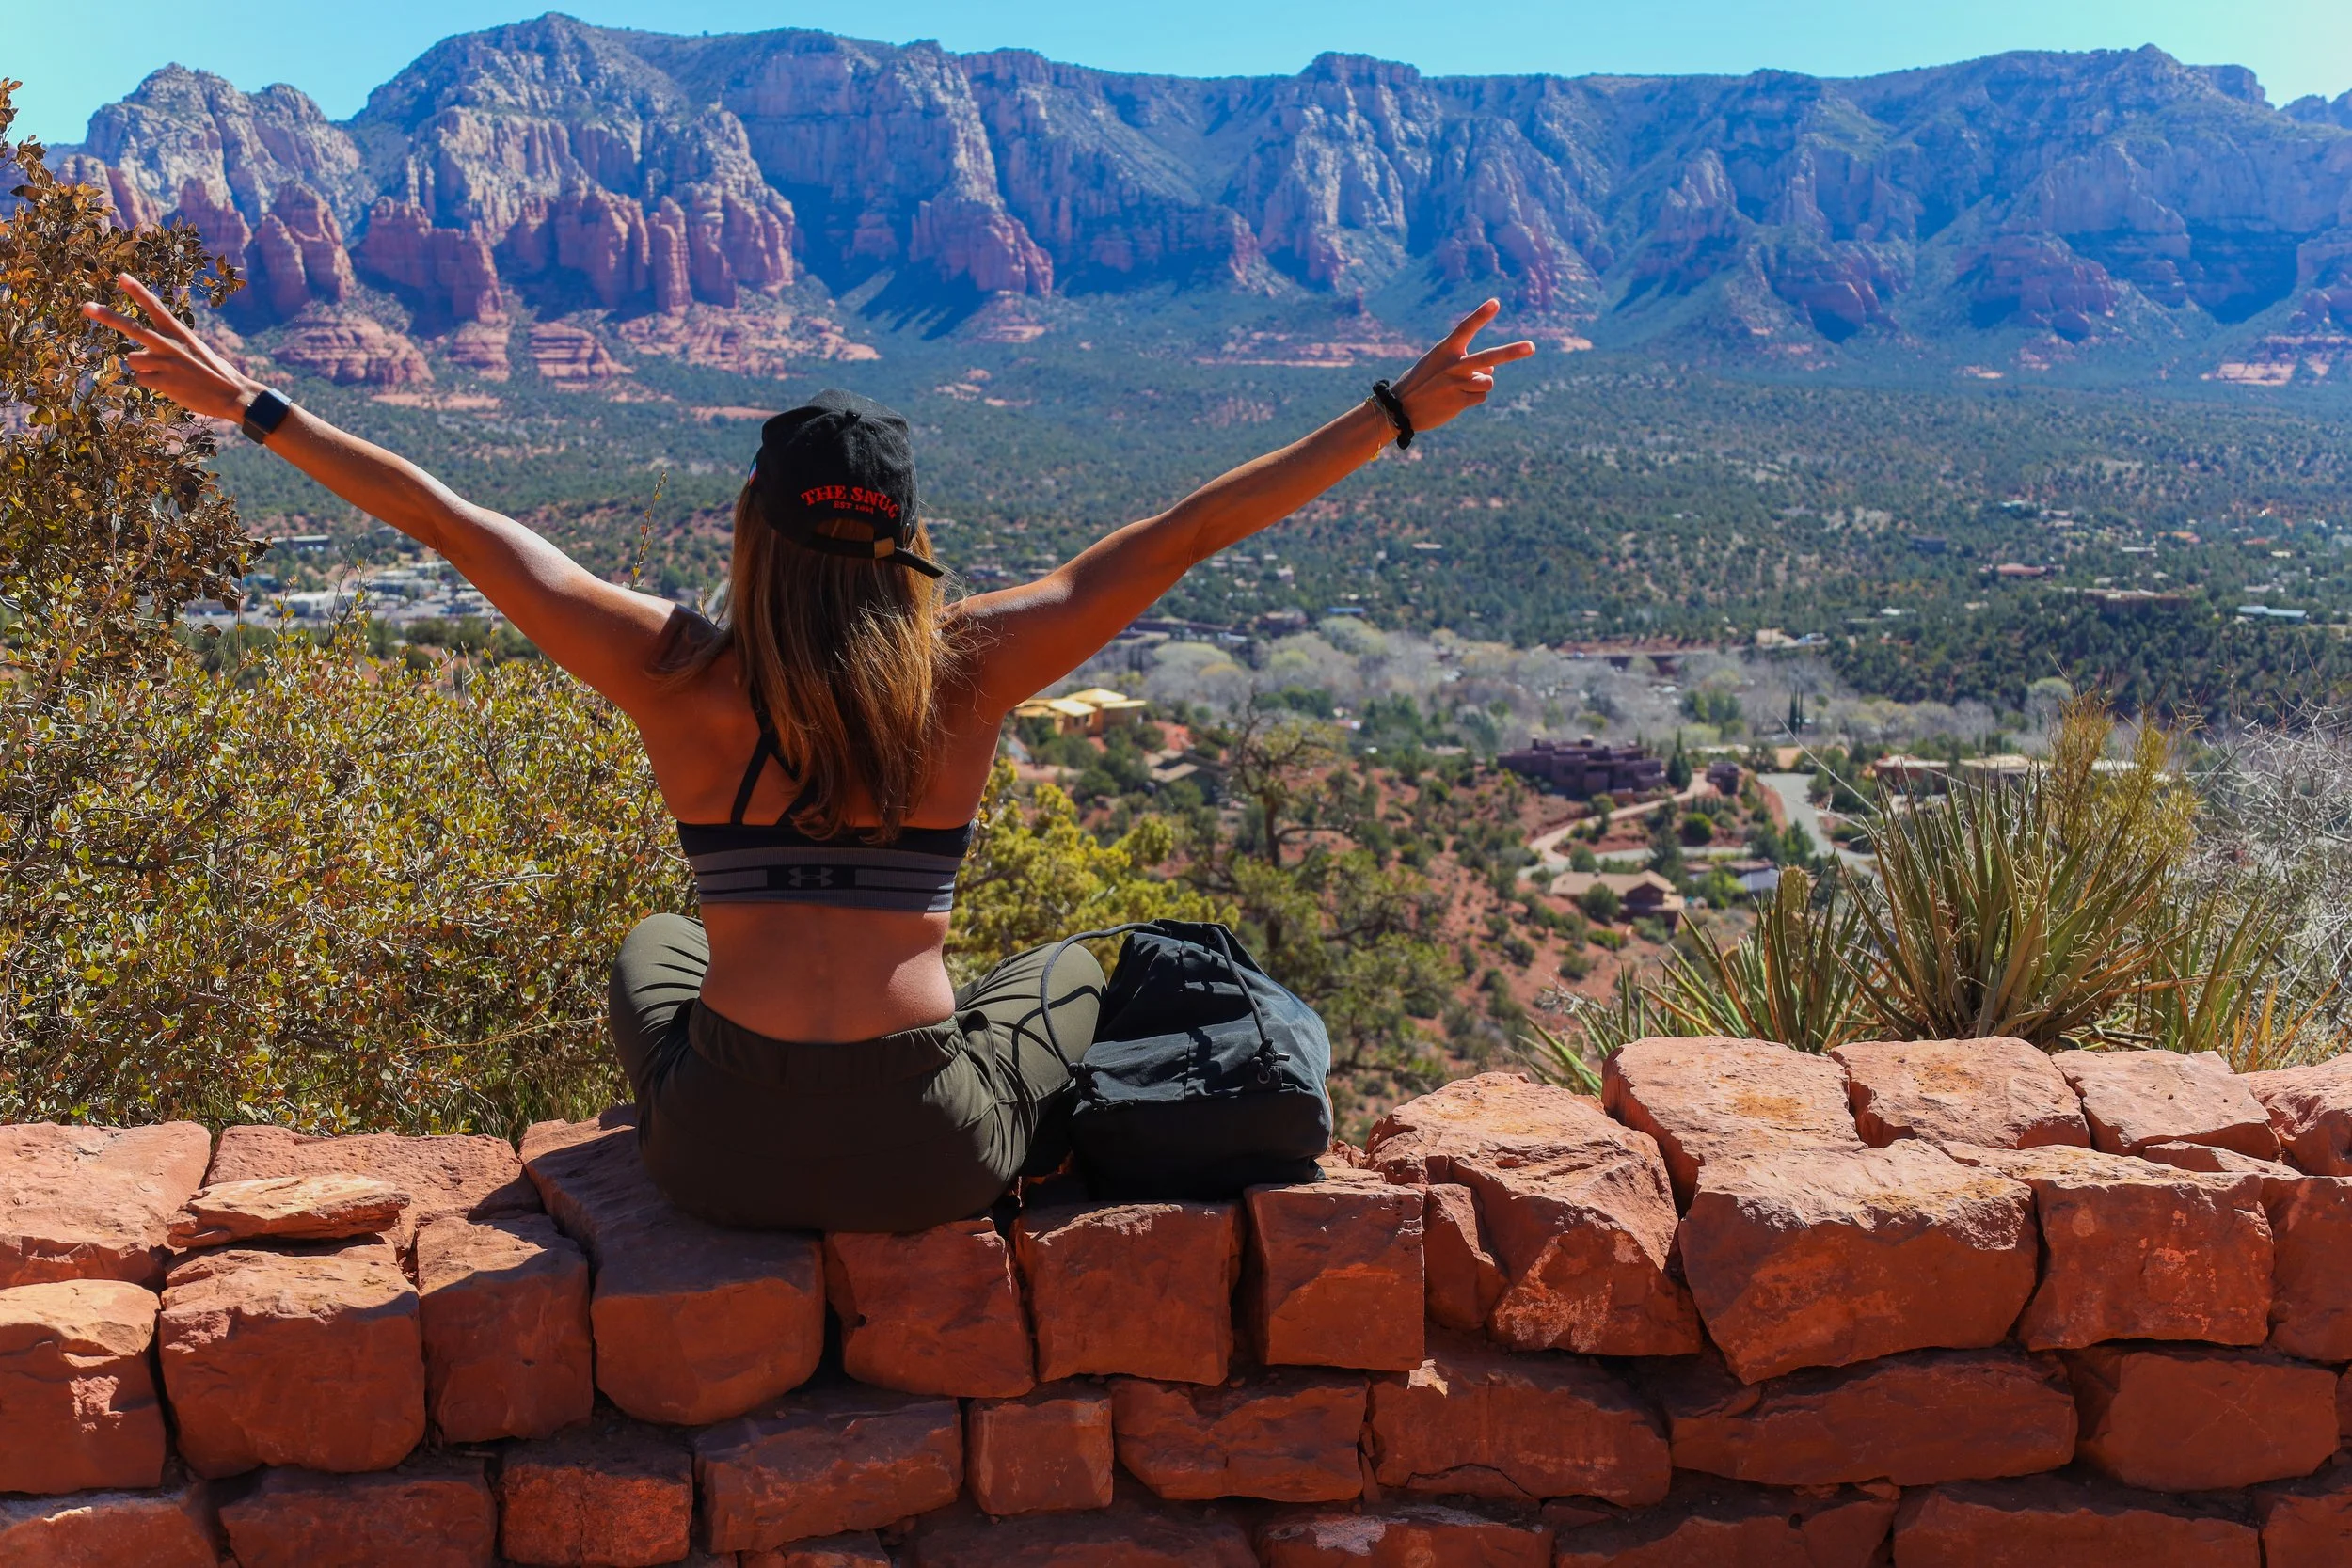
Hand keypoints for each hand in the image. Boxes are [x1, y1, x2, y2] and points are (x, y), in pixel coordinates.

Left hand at [79, 273, 260, 423]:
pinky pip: (141, 380)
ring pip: (132, 359)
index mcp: (179, 333)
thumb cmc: (215, 373)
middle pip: (131, 327)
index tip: (121, 277)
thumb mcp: (194, 350)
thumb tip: (135, 356)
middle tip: (86, 306)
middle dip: (106, 316)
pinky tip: (170, 386)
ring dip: (143, 366)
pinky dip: (152, 383)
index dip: (137, 291)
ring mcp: (165, 363)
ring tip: (166, 373)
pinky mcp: (162, 382)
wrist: (233, 394)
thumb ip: (165, 347)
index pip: (155, 307)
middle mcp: (169, 344)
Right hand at [1389, 299, 1536, 435]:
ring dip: (1480, 385)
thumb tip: (1492, 373)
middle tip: (1532, 347)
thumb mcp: (1438, 367)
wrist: (1399, 410)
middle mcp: (1452, 365)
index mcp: (1445, 350)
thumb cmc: (1420, 384)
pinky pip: (1480, 397)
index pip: (1465, 328)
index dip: (1480, 315)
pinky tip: (1454, 401)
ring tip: (1459, 389)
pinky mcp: (1459, 401)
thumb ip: (1465, 364)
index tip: (1496, 302)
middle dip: (1512, 352)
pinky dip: (1472, 399)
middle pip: (1489, 358)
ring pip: (1488, 381)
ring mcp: (1456, 384)